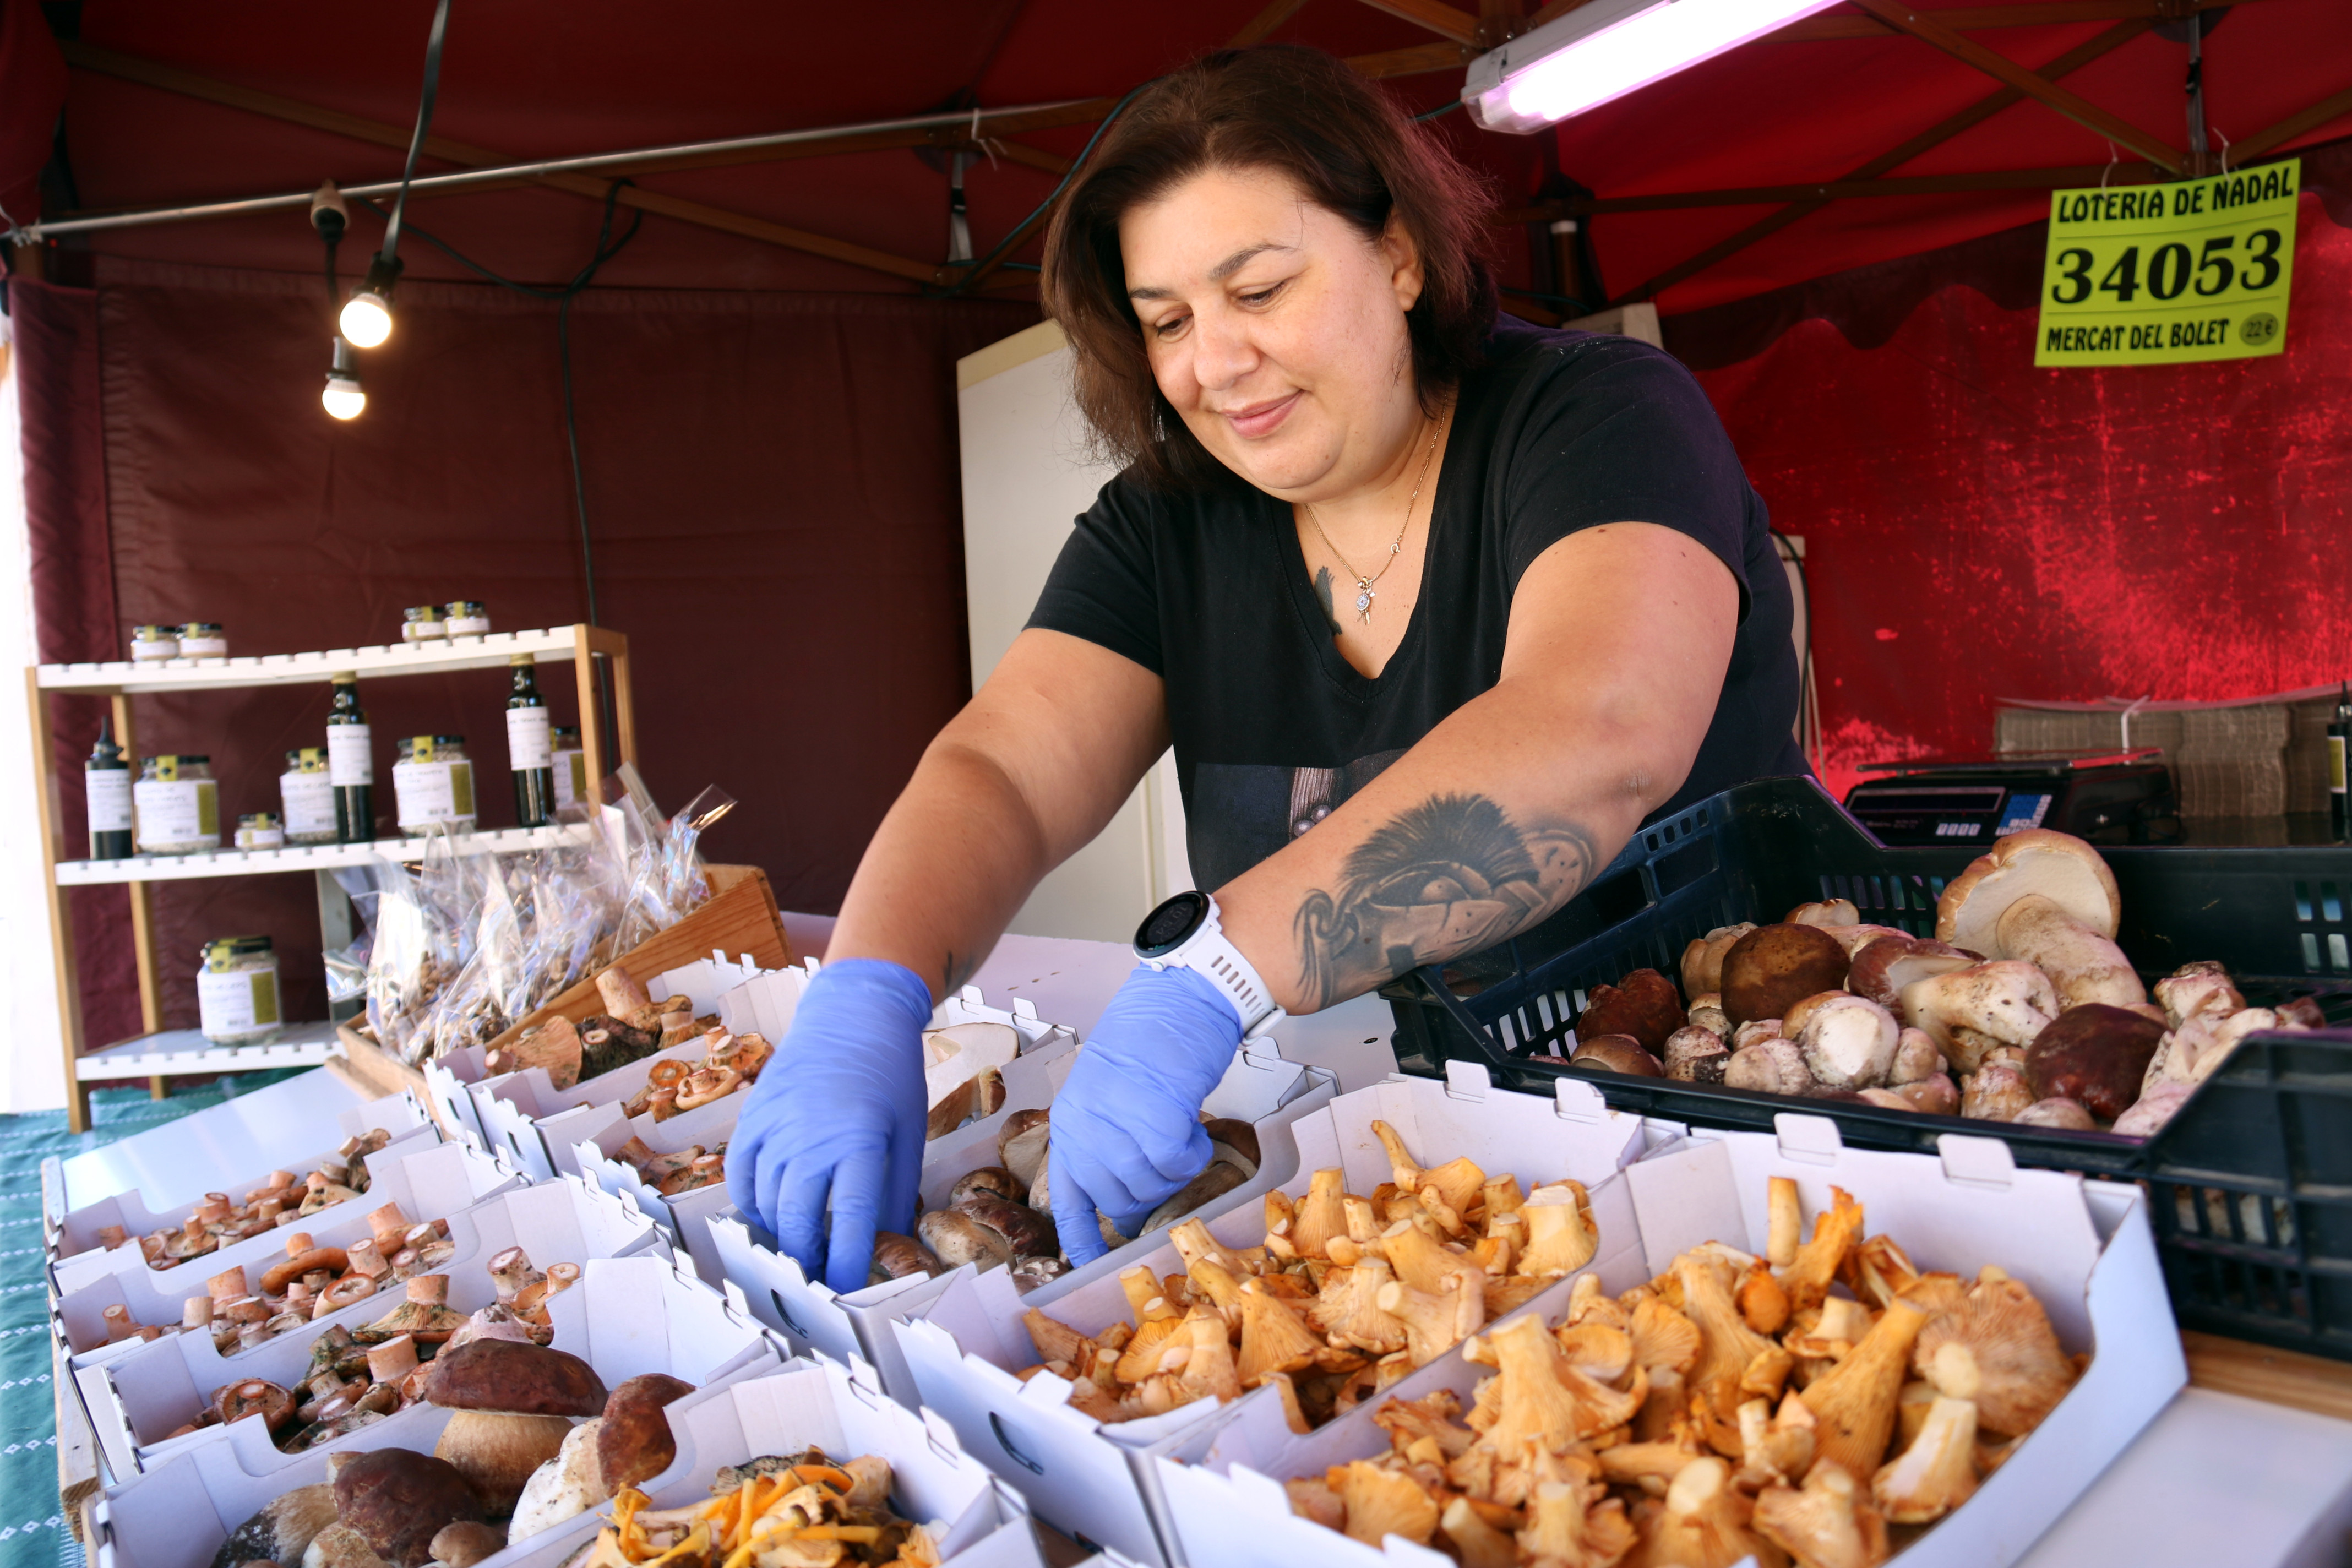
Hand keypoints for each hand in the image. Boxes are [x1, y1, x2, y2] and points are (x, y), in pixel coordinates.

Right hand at [725, 958, 934, 1294]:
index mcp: (860, 1140)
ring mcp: (776, 1126)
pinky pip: (741, 1177)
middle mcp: (811, 1136)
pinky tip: (771, 1215)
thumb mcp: (907, 1132)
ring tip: (799, 1252)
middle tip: (819, 1279)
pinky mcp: (753, 1117)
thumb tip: (887, 1243)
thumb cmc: (890, 1075)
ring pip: (765, 1204)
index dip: (849, 1262)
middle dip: (809, 1260)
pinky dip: (752, 1205)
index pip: (852, 1219)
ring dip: (781, 1236)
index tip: (848, 1289)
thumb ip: (896, 1190)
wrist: (853, 1015)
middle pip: (799, 1220)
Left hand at [1048, 962, 1243, 1265]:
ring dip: (1174, 1171)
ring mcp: (1117, 1120)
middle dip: (1149, 1196)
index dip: (1081, 1238)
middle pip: (1116, 1199)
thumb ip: (1107, 1142)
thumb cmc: (1150, 1044)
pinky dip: (1192, 1153)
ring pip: (1149, 1184)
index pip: (1067, 1198)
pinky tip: (1194, 1128)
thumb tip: (1123, 1201)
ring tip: (1182, 1138)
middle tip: (1169, 1168)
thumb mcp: (1109, 1095)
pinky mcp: (1155, 1113)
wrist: (1179, 998)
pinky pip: (1177, 1163)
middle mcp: (1085, 1124)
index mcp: (1069, 1122)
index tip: (1091, 1265)